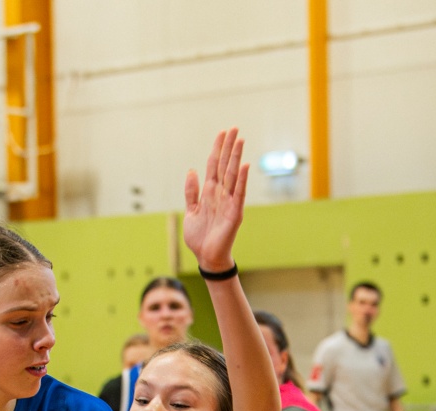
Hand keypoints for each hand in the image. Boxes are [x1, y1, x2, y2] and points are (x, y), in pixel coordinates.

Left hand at [183, 128, 247, 272]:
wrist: (206, 257)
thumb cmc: (199, 237)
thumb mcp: (190, 211)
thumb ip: (191, 192)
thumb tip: (192, 170)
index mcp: (210, 192)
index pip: (215, 165)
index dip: (217, 148)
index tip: (222, 132)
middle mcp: (221, 194)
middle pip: (225, 165)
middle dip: (229, 147)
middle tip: (234, 128)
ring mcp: (229, 202)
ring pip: (233, 175)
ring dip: (237, 157)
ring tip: (240, 140)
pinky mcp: (235, 213)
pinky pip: (240, 193)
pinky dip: (242, 180)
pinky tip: (245, 165)